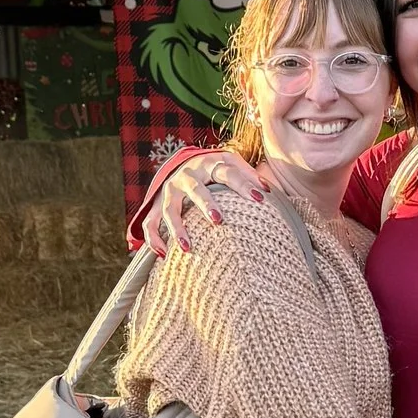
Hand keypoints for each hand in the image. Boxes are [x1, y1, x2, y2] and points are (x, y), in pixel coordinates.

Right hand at [139, 148, 260, 257]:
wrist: (185, 164)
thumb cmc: (216, 169)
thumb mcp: (232, 164)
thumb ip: (249, 176)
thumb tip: (267, 191)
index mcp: (208, 164)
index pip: (227, 172)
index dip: (244, 184)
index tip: (260, 198)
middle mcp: (186, 176)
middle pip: (195, 189)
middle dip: (205, 204)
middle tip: (218, 220)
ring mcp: (169, 191)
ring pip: (169, 209)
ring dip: (176, 228)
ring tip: (188, 248)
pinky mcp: (157, 206)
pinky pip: (150, 223)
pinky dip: (153, 239)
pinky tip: (164, 254)